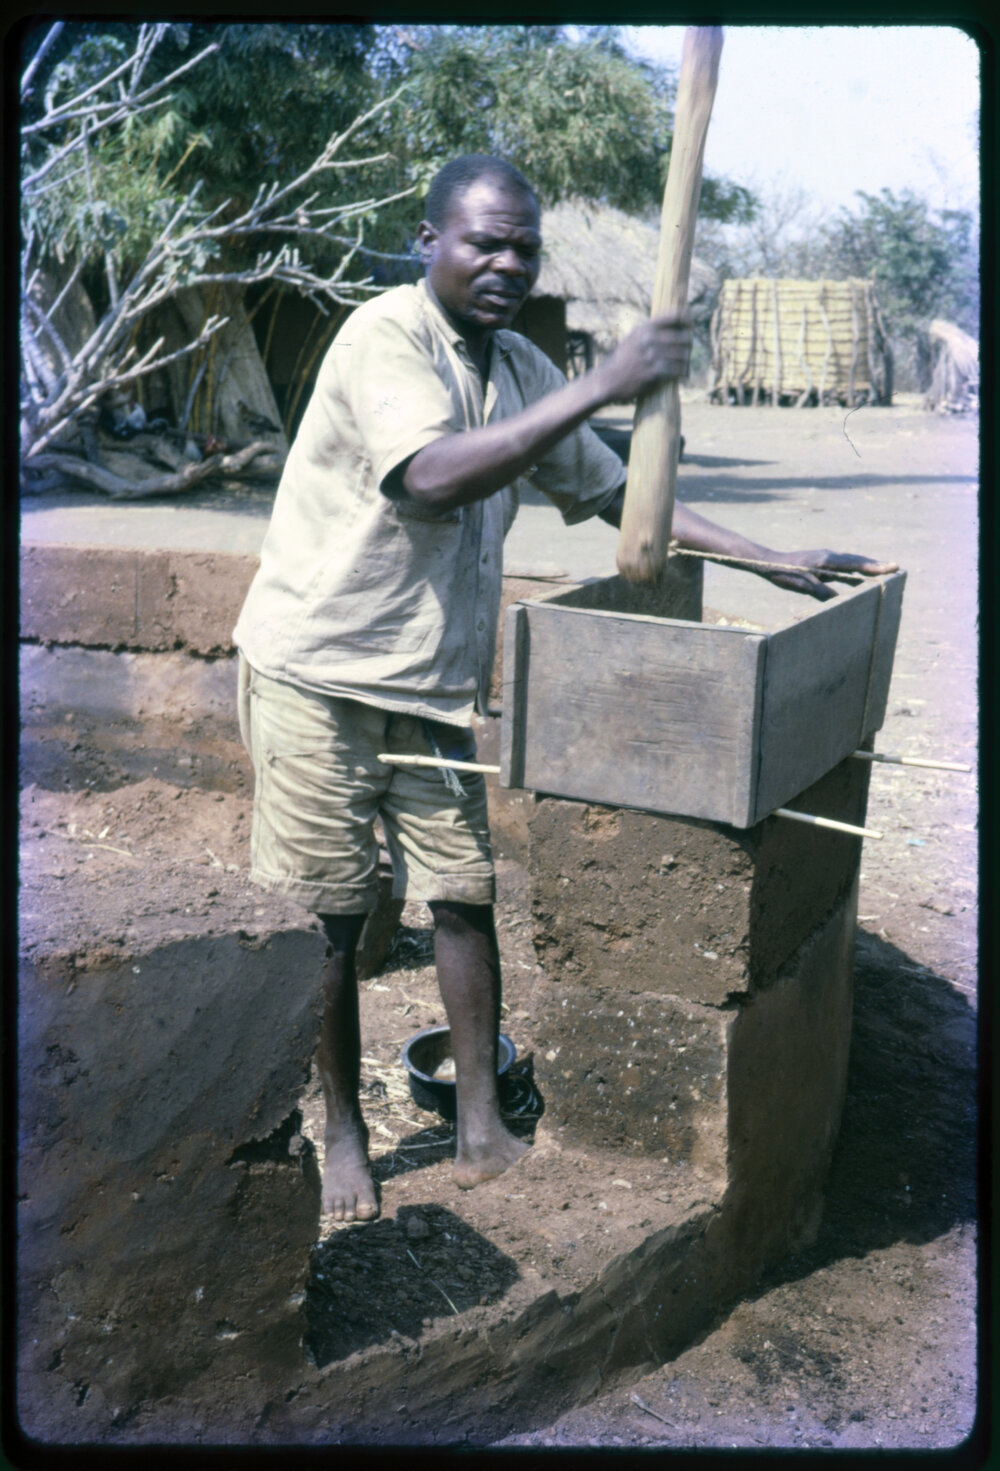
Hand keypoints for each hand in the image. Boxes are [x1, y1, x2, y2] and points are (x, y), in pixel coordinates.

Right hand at [595, 312, 691, 402]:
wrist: (608, 381)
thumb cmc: (622, 360)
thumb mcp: (632, 339)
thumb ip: (649, 332)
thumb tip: (673, 326)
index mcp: (645, 328)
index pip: (674, 317)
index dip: (686, 319)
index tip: (689, 324)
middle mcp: (649, 340)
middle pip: (683, 337)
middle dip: (688, 344)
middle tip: (687, 349)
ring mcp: (652, 356)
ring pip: (683, 355)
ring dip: (686, 360)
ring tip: (684, 362)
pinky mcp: (655, 372)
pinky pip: (678, 370)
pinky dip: (682, 372)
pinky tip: (682, 373)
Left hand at [762, 549, 899, 601]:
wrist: (769, 562)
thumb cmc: (784, 573)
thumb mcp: (803, 586)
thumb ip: (821, 591)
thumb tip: (839, 600)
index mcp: (827, 560)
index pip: (856, 564)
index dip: (875, 567)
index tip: (892, 567)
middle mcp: (829, 556)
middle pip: (857, 560)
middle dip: (876, 564)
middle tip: (895, 567)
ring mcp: (825, 557)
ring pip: (851, 561)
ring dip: (866, 566)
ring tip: (883, 572)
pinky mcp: (821, 562)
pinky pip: (842, 566)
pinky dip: (854, 571)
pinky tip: (858, 579)